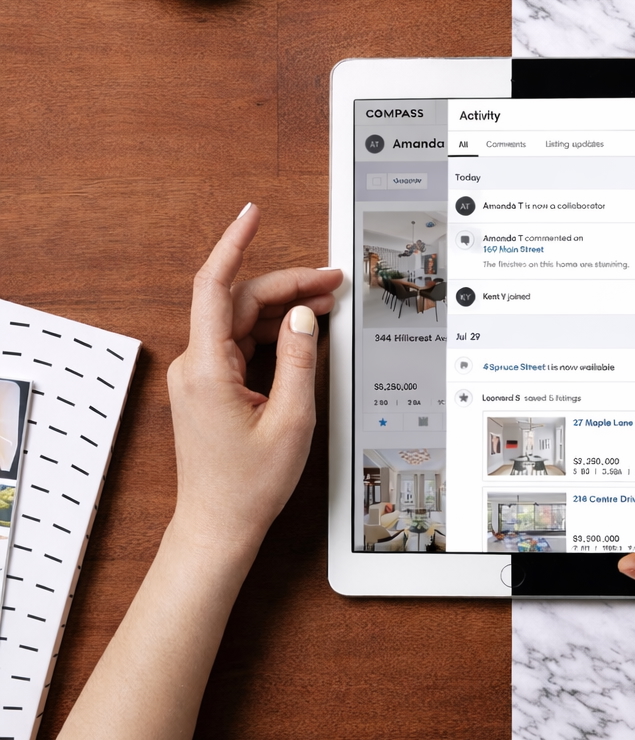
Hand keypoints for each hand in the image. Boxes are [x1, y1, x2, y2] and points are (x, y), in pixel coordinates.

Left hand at [166, 204, 342, 554]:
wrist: (220, 525)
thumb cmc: (248, 484)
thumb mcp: (291, 420)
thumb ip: (300, 360)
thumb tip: (305, 317)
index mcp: (207, 369)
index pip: (215, 287)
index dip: (234, 243)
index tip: (252, 215)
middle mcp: (197, 366)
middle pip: (240, 302)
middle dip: (288, 284)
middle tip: (332, 279)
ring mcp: (202, 375)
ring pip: (243, 321)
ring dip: (284, 308)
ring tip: (328, 301)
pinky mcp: (211, 386)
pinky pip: (243, 343)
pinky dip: (274, 332)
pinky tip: (304, 331)